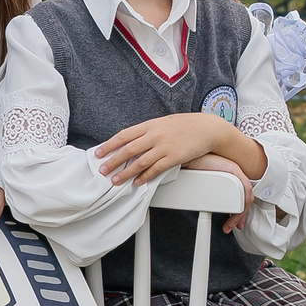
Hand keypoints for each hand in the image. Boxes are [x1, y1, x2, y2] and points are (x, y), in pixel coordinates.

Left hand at [94, 113, 230, 186]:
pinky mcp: (174, 158)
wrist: (207, 128)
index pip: (124, 135)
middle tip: (102, 170)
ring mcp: (165, 147)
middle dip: (113, 161)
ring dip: (126, 173)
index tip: (98, 153)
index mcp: (150, 125)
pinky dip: (145, 177)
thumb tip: (130, 141)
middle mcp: (155, 135)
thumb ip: (147, 132)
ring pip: (140, 162)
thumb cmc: (185, 125)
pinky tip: (137, 182)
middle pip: (128, 150)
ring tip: (116, 180)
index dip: (109, 145)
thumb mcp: (162, 123)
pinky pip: (156, 169)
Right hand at [185, 153, 254, 233]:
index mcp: (227, 177)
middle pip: (244, 199)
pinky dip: (243, 202)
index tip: (231, 222)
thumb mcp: (201, 185)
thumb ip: (206, 194)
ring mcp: (235, 171)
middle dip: (239, 216)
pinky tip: (234, 212)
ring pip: (246, 196)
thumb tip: (202, 209)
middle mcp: (234, 174)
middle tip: (230, 226)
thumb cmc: (191, 168)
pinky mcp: (233, 169)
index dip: (238, 213)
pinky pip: (245, 188)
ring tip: (229, 224)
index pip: (239, 197)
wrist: (188, 155)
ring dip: (240, 213)